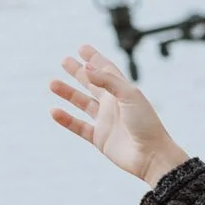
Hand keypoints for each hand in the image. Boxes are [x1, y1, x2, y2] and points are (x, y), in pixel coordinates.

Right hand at [49, 44, 187, 187]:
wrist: (152, 156)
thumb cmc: (146, 124)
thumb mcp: (129, 95)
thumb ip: (107, 80)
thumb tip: (85, 67)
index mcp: (123, 91)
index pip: (106, 70)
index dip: (95, 59)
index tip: (82, 48)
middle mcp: (113, 105)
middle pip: (92, 83)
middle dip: (78, 72)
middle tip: (64, 60)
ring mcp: (106, 122)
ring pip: (82, 103)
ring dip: (68, 93)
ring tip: (52, 84)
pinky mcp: (100, 139)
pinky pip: (79, 127)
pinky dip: (67, 120)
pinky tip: (54, 111)